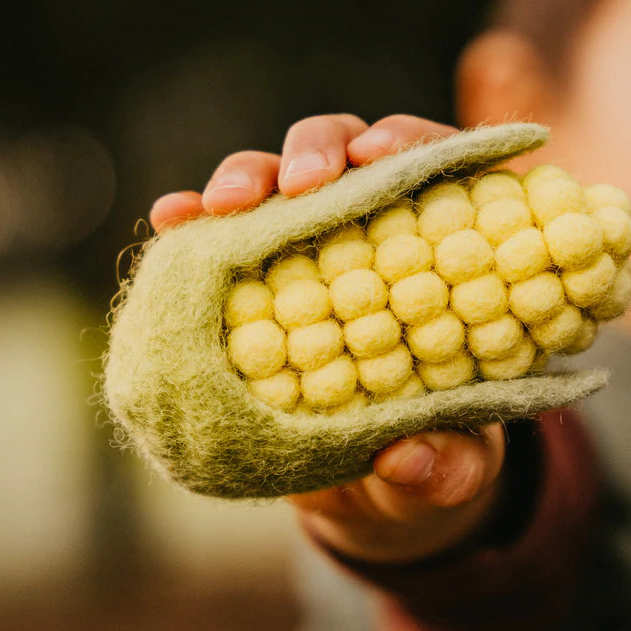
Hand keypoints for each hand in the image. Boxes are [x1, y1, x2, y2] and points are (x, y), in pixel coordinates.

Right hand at [148, 114, 509, 563]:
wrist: (371, 485)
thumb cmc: (438, 453)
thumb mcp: (459, 467)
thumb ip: (452, 466)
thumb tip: (406, 459)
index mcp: (451, 251)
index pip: (439, 169)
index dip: (409, 146)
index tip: (379, 158)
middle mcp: (381, 230)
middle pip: (352, 154)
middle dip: (322, 151)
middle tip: (303, 184)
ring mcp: (313, 249)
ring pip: (280, 181)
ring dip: (251, 176)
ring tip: (225, 205)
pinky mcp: (255, 280)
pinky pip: (221, 239)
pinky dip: (193, 223)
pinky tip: (171, 219)